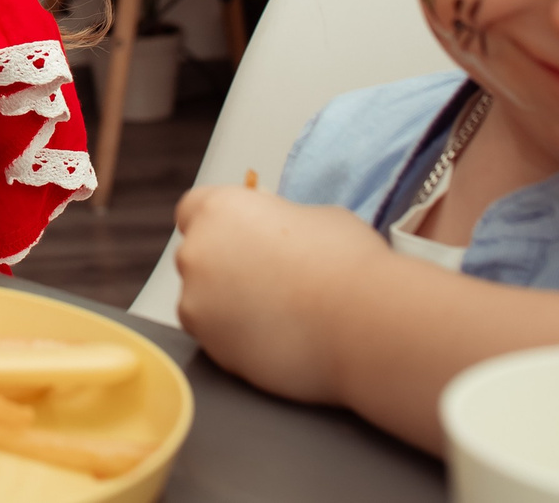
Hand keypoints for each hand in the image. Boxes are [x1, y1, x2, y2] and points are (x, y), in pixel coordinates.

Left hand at [173, 185, 386, 404]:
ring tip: (281, 315)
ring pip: (204, 303)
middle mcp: (197, 252)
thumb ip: (278, 220)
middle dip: (224, 268)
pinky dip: (240, 341)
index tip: (240, 240)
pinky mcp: (211, 348)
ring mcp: (198, 303)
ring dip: (229, 308)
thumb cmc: (350, 266)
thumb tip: (280, 234)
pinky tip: (279, 339)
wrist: (365, 324)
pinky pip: (217, 340)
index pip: (193, 211)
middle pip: (198, 258)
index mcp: (219, 210)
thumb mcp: (315, 217)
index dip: (220, 227)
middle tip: (270, 282)